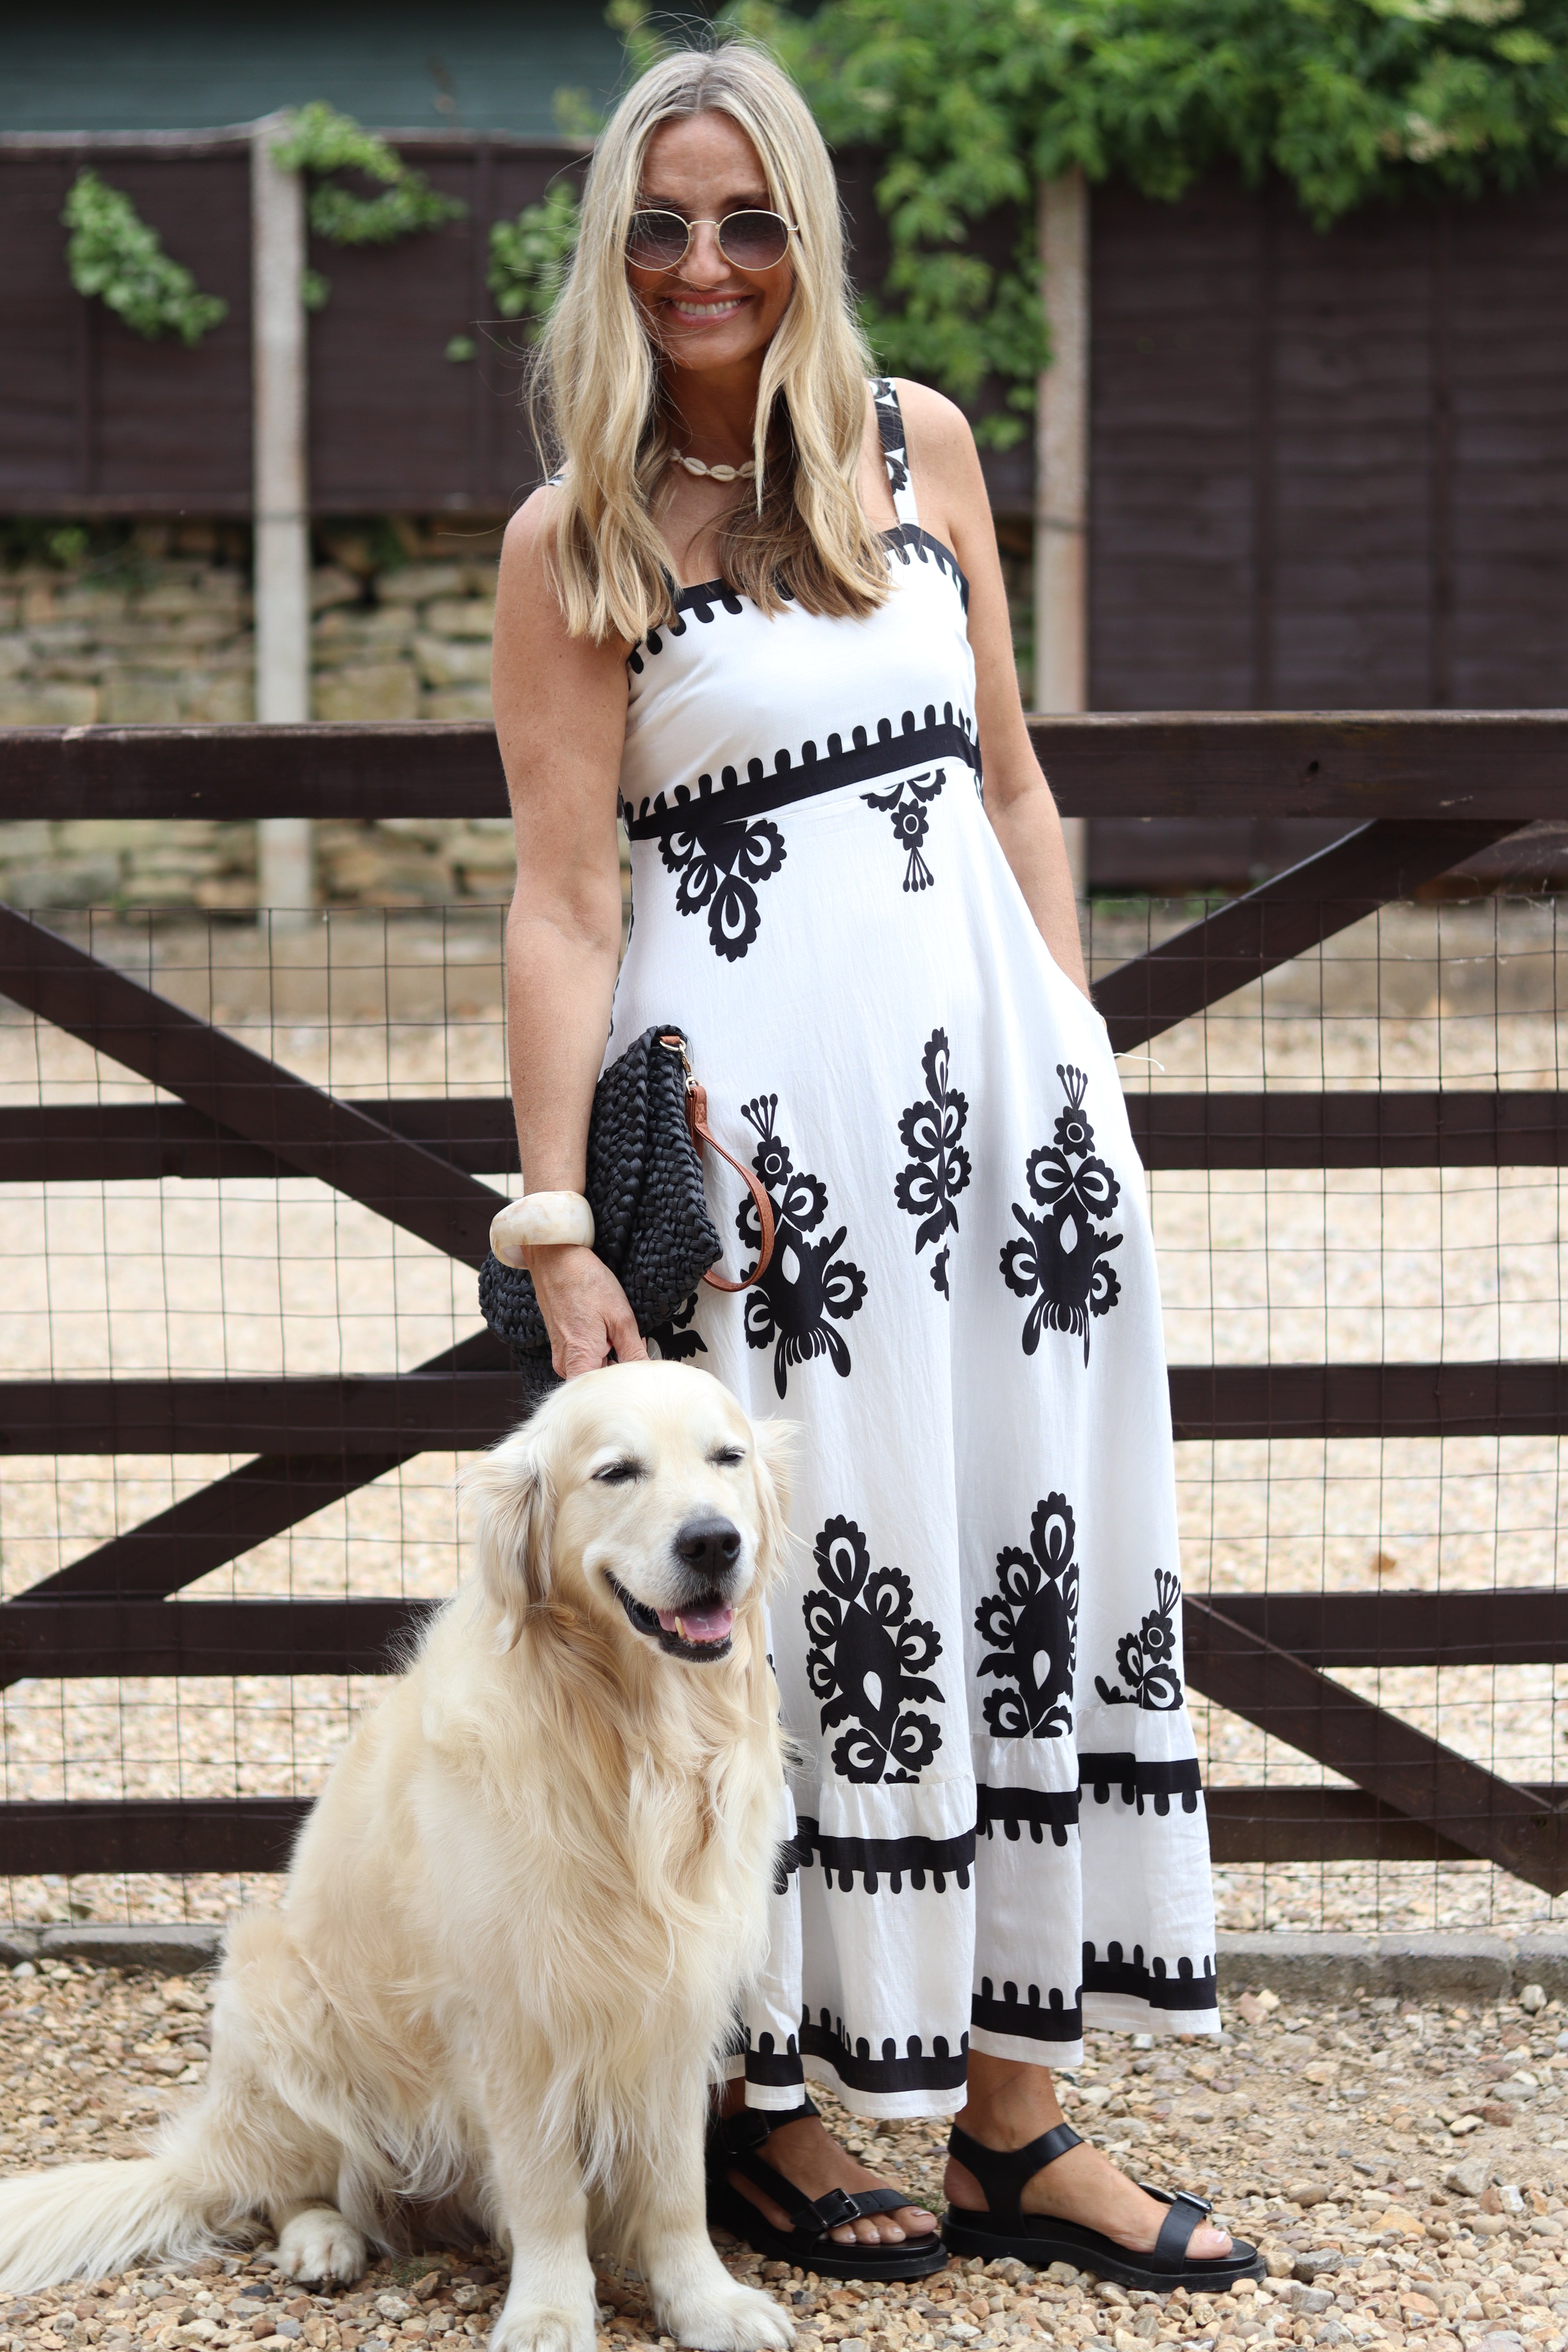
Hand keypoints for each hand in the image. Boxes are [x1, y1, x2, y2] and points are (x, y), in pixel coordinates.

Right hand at [525, 1243, 647, 1378]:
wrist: (555, 1257)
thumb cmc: (585, 1282)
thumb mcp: (620, 1317)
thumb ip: (633, 1352)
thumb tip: (645, 1373)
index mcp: (579, 1360)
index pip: (604, 1393)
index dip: (625, 1385)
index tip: (641, 1372)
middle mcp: (564, 1363)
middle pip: (598, 1383)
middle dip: (620, 1370)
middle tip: (635, 1348)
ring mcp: (560, 1354)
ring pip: (592, 1369)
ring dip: (611, 1359)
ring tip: (621, 1336)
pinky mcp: (561, 1344)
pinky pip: (584, 1357)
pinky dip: (600, 1350)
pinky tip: (608, 1332)